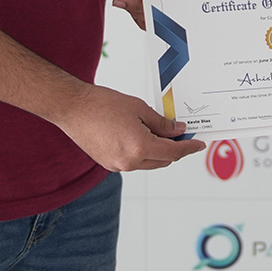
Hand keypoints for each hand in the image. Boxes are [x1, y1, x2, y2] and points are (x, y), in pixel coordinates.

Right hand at [54, 84, 204, 170]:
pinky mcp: (108, 164)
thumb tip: (178, 131)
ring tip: (162, 132)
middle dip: (174, 149)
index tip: (198, 144)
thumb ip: (162, 123)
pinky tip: (143, 137)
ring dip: (158, 151)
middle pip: (162, 161)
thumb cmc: (103, 104)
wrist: (73, 108)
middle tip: (182, 134)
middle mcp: (129, 162)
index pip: (173, 152)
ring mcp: (117, 166)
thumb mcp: (139, 108)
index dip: (188, 148)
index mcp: (139, 147)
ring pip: (148, 163)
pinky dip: (143, 153)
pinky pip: (133, 162)